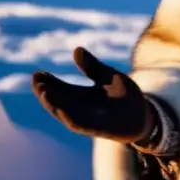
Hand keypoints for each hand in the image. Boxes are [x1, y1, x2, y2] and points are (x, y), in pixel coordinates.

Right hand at [32, 47, 153, 143]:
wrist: (144, 116)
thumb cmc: (126, 96)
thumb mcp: (109, 76)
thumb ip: (93, 66)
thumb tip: (77, 49)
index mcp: (81, 95)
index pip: (59, 88)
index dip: (47, 81)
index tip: (38, 72)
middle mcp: (79, 108)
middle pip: (56, 99)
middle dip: (44, 90)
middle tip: (36, 79)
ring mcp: (85, 119)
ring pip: (62, 112)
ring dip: (52, 103)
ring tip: (43, 91)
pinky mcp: (95, 129)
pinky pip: (78, 124)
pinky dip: (68, 117)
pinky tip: (60, 108)